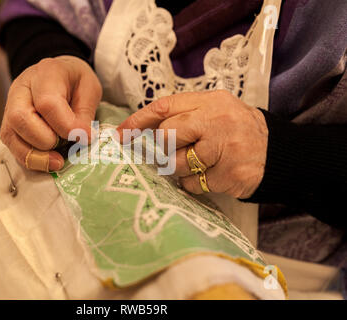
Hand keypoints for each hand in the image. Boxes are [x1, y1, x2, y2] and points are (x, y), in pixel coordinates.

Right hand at [0, 55, 101, 170]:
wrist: (58, 75)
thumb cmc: (75, 82)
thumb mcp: (90, 88)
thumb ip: (86, 113)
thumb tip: (82, 138)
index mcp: (46, 73)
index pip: (48, 103)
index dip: (67, 126)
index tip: (85, 137)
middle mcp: (21, 89)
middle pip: (19, 118)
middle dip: (45, 140)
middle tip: (67, 145)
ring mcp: (10, 107)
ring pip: (10, 135)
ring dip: (35, 156)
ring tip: (58, 162)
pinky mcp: (9, 125)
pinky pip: (12, 146)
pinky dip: (30, 159)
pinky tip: (47, 162)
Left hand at [117, 90, 267, 198]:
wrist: (277, 153)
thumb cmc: (237, 131)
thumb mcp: (215, 111)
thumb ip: (184, 115)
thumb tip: (143, 130)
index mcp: (210, 101)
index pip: (164, 107)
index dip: (138, 121)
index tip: (121, 133)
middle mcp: (216, 120)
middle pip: (166, 135)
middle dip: (166, 147)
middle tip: (181, 150)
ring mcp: (224, 148)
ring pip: (176, 163)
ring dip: (180, 168)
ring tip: (201, 163)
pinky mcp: (228, 174)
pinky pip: (192, 183)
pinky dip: (195, 183)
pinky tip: (212, 174)